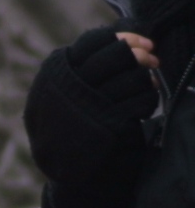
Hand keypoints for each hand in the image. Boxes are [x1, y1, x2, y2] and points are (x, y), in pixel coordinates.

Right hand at [23, 25, 156, 188]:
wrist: (64, 172)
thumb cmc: (63, 128)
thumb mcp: (54, 96)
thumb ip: (74, 69)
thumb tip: (114, 36)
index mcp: (55, 73)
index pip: (93, 41)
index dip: (123, 37)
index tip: (141, 41)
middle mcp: (71, 85)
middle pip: (117, 54)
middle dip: (141, 53)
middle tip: (152, 58)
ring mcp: (90, 104)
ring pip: (132, 76)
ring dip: (146, 78)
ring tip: (148, 83)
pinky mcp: (109, 123)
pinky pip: (140, 99)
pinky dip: (148, 98)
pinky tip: (145, 103)